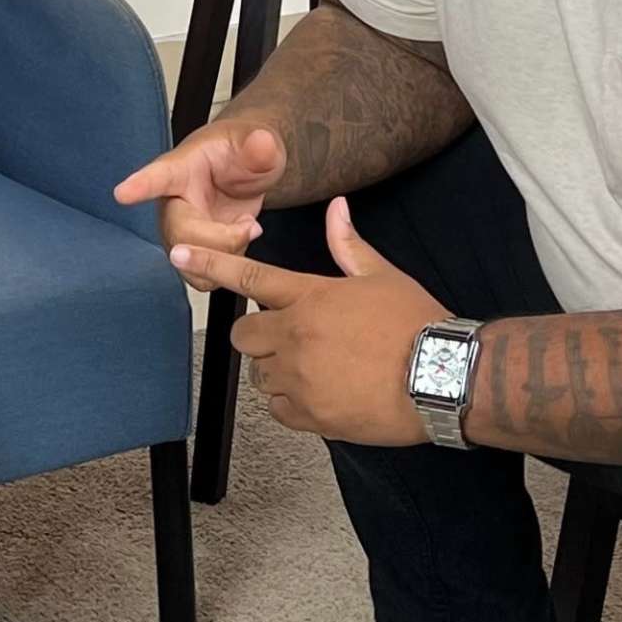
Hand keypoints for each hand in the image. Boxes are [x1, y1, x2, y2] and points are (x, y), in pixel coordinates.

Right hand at [112, 119, 287, 263]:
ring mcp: (179, 230)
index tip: (122, 193)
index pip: (157, 176)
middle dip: (219, 239)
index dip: (139, 186)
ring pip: (189, 262)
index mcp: (181, 168)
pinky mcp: (192, 252)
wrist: (245, 172)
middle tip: (249, 225)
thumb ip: (259, 146)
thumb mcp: (257, 143)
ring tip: (247, 227)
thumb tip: (262, 144)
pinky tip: (241, 240)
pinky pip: (202, 275)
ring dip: (226, 255)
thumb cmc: (241, 153)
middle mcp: (172, 202)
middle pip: (179, 233)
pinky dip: (229, 267)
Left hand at [172, 198, 447, 447]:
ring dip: (277, 370)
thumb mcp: (383, 276)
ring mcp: (299, 378)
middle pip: (243, 335)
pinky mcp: (309, 415)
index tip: (179, 254)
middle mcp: (296, 336)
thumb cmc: (416, 324)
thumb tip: (337, 207)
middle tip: (291, 338)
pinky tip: (321, 395)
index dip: (210, 263)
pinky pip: (277, 408)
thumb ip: (348, 245)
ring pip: (260, 374)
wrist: (443, 379)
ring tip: (318, 369)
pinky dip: (290, 403)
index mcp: (311, 296)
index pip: (250, 276)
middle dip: (258, 335)